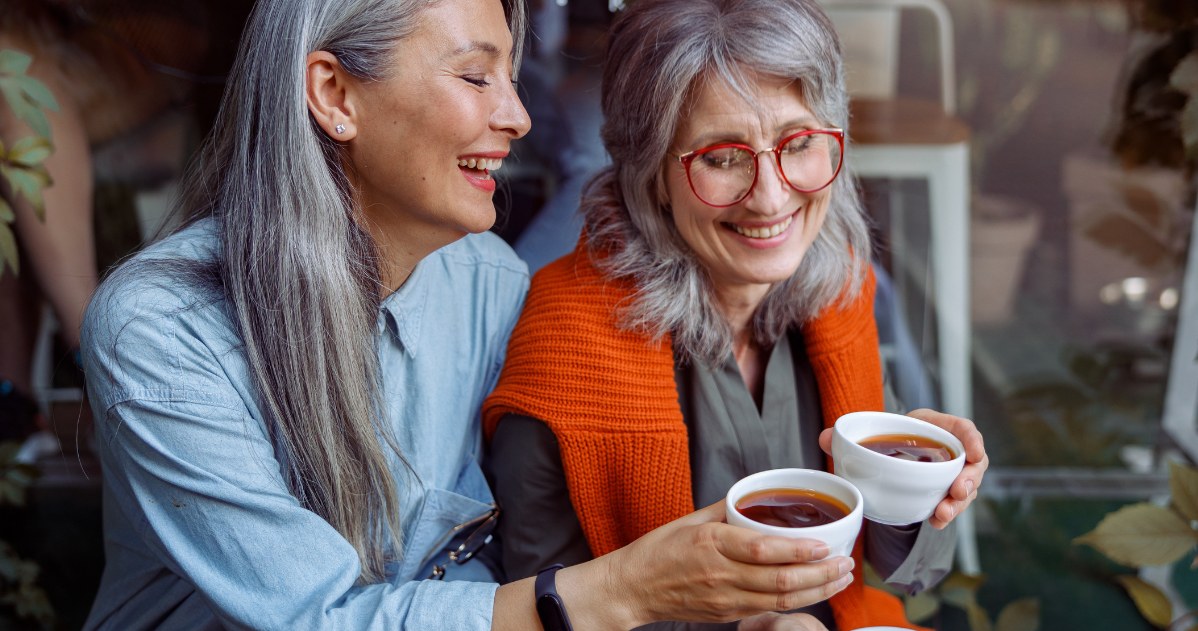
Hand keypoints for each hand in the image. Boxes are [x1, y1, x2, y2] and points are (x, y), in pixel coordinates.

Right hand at [590, 501, 854, 626]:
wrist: (634, 588)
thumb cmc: (659, 551)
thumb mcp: (691, 520)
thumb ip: (727, 509)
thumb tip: (756, 496)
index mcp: (713, 544)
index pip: (764, 551)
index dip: (798, 551)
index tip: (824, 545)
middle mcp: (722, 575)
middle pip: (780, 581)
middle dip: (820, 574)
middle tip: (845, 563)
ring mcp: (725, 599)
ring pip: (781, 601)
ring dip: (816, 591)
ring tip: (840, 579)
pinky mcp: (727, 615)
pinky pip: (768, 611)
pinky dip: (796, 603)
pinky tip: (814, 593)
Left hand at [821, 408, 987, 529]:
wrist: (887, 454)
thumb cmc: (884, 438)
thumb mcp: (871, 433)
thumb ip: (847, 436)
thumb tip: (824, 438)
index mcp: (935, 427)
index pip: (963, 429)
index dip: (972, 439)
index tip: (973, 452)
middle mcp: (949, 449)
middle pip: (972, 464)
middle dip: (969, 480)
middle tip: (957, 492)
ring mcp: (951, 472)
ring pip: (966, 488)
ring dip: (958, 503)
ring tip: (942, 514)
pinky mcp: (945, 490)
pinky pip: (953, 503)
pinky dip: (946, 514)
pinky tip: (935, 522)